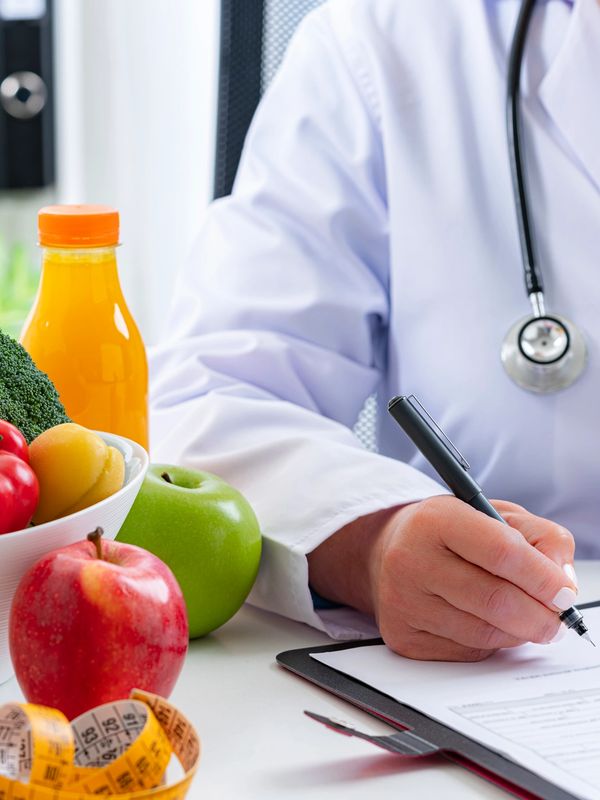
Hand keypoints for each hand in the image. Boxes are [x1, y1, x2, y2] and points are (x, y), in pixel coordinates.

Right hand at [307, 496, 576, 660]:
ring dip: (518, 632)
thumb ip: (539, 537)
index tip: (565, 593)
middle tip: (557, 619)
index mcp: (435, 519)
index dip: (543, 578)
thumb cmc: (446, 532)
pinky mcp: (402, 636)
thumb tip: (562, 583)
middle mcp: (410, 559)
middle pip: (495, 600)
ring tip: (525, 618)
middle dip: (540, 616)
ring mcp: (402, 602)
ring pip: (483, 633)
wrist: (385, 551)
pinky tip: (486, 623)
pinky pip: (465, 652)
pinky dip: (489, 643)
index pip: (502, 552)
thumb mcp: (492, 513)